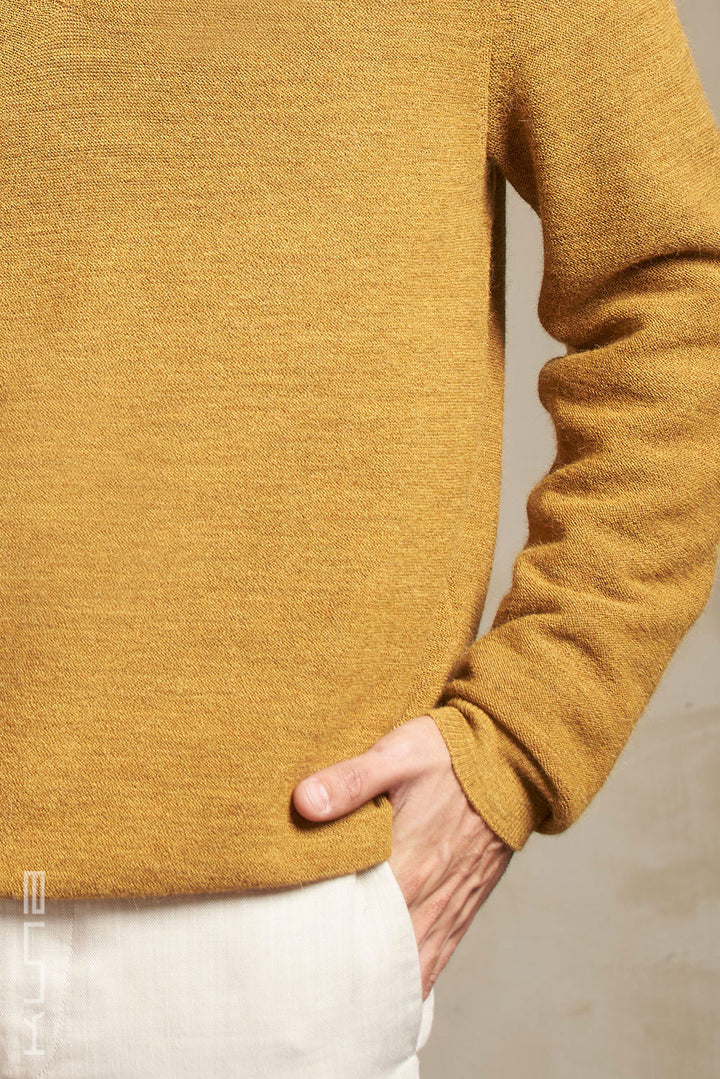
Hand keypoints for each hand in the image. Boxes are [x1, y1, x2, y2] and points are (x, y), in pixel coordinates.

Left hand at [292, 714, 514, 999]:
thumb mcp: (396, 754)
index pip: (360, 925)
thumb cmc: (450, 754)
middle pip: (385, 957)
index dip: (326, 948)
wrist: (511, 758)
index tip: (294, 963)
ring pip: (414, 966)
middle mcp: (432, 895)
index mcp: (410, 864)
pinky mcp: (466, 903)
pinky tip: (392, 993)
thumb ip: (349, 781)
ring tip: (342, 1007)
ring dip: (382, 987)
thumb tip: (304, 802)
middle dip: (349, 979)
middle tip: (308, 999)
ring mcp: (452, 904)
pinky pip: (440, 956)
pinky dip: (416, 980)